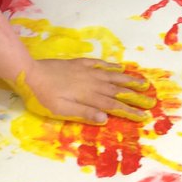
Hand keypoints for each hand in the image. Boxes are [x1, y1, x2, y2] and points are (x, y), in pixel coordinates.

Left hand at [13, 58, 153, 123]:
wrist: (30, 73)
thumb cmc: (43, 96)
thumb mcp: (60, 110)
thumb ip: (83, 113)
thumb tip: (105, 118)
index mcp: (88, 96)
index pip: (113, 106)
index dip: (129, 111)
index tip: (144, 116)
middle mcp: (91, 83)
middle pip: (117, 90)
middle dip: (135, 97)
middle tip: (151, 101)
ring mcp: (86, 71)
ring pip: (112, 76)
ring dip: (128, 80)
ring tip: (143, 83)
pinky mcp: (79, 63)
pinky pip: (99, 64)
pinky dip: (111, 66)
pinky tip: (119, 67)